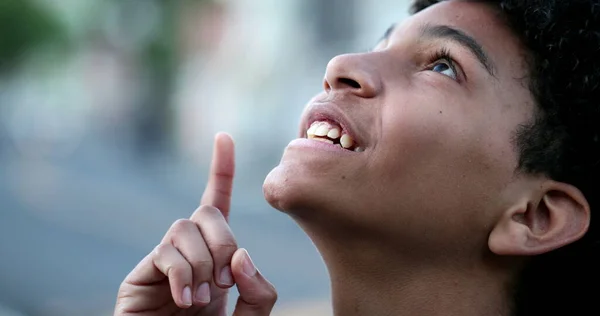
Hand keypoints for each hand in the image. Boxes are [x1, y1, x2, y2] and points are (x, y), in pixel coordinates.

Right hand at [114, 133, 276, 315]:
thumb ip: (258, 292)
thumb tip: (242, 255)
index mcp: (216, 258)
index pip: (219, 205)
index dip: (221, 170)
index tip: (223, 137)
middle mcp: (189, 254)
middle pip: (207, 212)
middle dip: (225, 241)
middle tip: (227, 283)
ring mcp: (162, 264)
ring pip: (185, 227)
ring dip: (203, 262)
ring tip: (204, 300)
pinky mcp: (138, 278)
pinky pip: (164, 252)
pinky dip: (183, 274)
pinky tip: (187, 300)